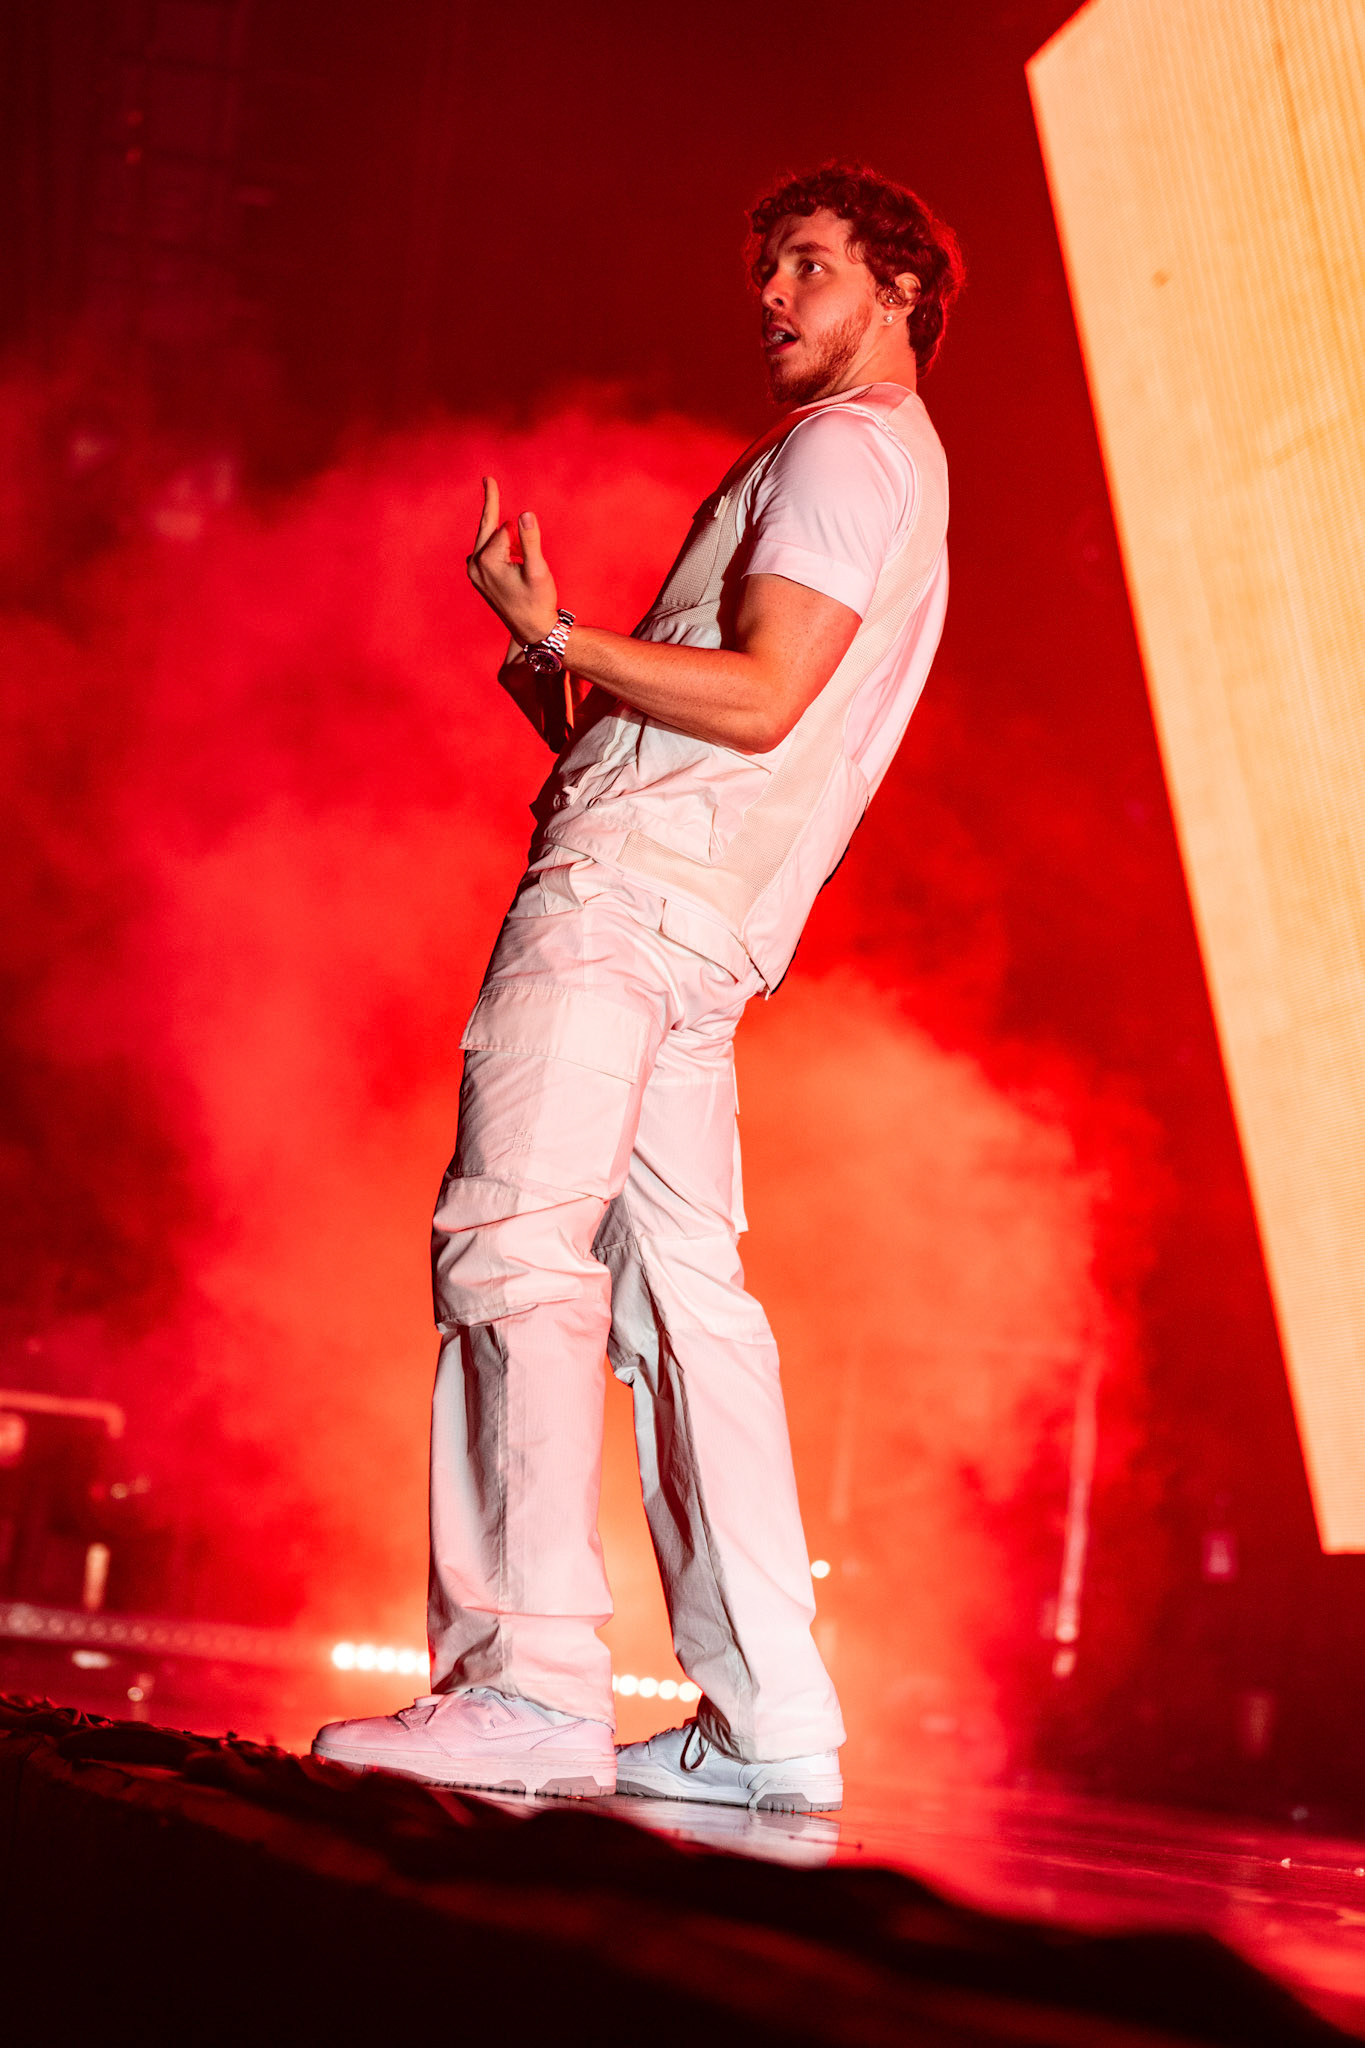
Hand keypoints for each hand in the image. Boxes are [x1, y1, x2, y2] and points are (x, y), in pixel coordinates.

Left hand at [466, 476, 559, 646]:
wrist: (532, 630)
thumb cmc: (538, 601)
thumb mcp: (538, 570)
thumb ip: (530, 540)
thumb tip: (524, 514)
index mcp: (486, 561)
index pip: (506, 529)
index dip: (523, 535)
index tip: (532, 536)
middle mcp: (474, 565)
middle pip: (487, 527)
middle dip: (491, 502)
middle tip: (487, 478)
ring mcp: (474, 572)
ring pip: (488, 540)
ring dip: (502, 534)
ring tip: (514, 539)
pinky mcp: (478, 577)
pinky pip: (487, 551)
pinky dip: (498, 546)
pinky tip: (512, 554)